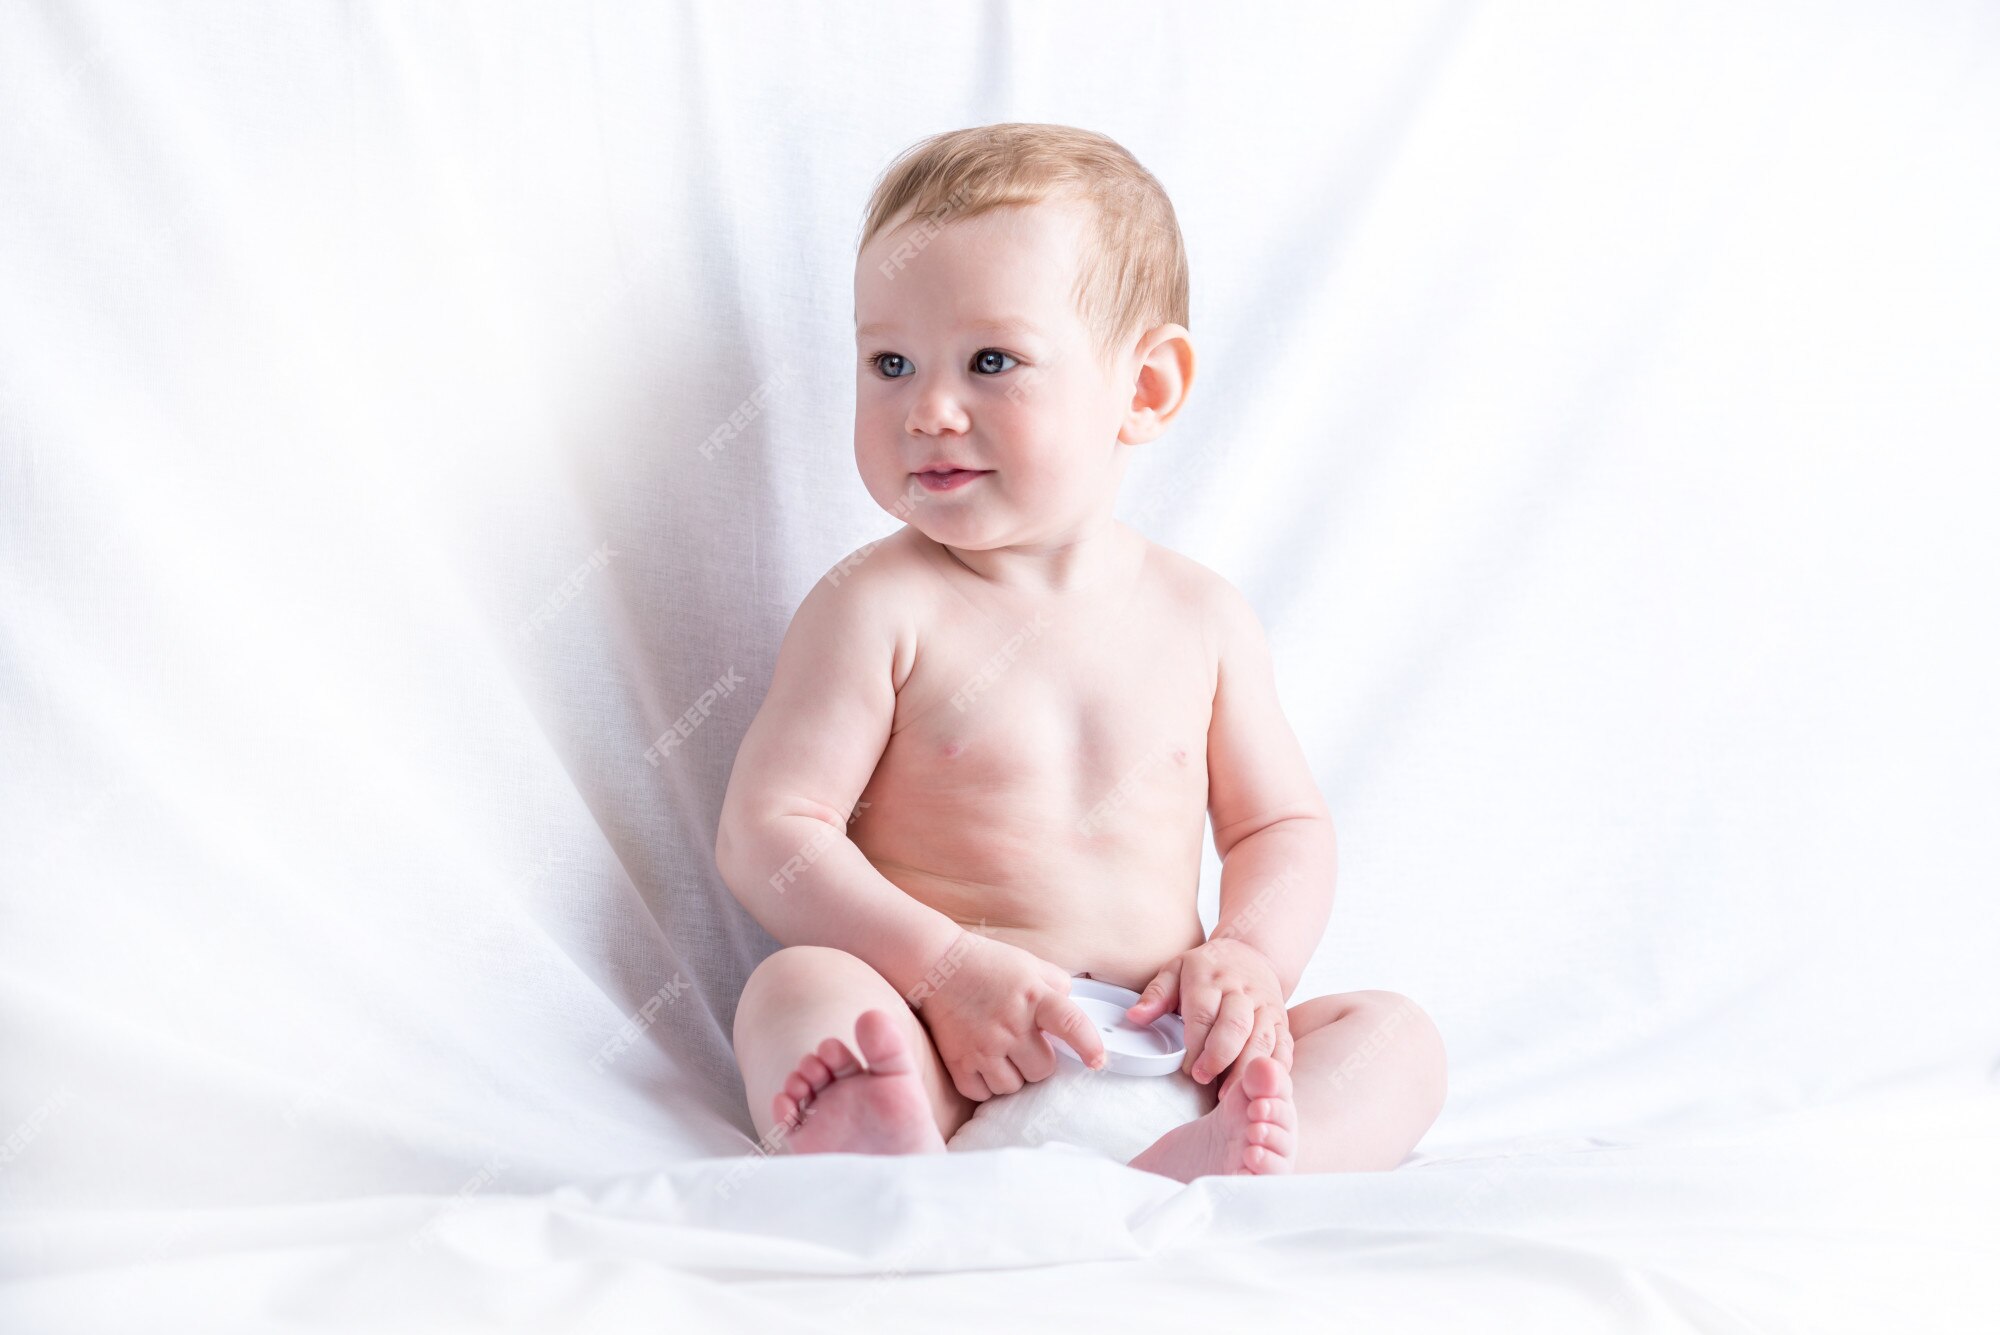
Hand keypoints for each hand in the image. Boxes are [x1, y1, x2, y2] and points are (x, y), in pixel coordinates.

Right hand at [911, 928, 1107, 1101]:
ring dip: (1012, 1076)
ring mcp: (983, 1045)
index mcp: (1034, 996)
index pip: (1071, 1024)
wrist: (936, 962)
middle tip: (1026, 1046)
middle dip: (1038, 1062)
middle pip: (1043, 1070)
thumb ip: (1057, 986)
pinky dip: (985, 1086)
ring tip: (1002, 1054)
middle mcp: (1010, 1024)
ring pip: (1013, 1087)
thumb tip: (1073, 1008)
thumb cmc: (987, 964)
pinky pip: (982, 1094)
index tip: (1097, 1062)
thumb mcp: (1029, 964)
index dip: (1089, 1046)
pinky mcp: (959, 1061)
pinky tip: (983, 1064)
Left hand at [1125, 936, 1292, 1098]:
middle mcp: (1241, 991)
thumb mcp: (1176, 970)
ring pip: (1262, 1038)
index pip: (1203, 1012)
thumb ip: (1156, 995)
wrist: (1251, 954)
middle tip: (1203, 1078)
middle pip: (1235, 1025)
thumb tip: (1134, 1017)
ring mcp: (1265, 1006)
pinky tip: (1262, 1086)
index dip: (1195, 1043)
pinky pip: (1284, 1046)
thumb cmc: (1208, 968)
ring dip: (1246, 1068)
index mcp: (1210, 978)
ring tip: (1230, 1093)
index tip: (1186, 1067)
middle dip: (1218, 1056)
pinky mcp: (1282, 1021)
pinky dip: (1275, 1069)